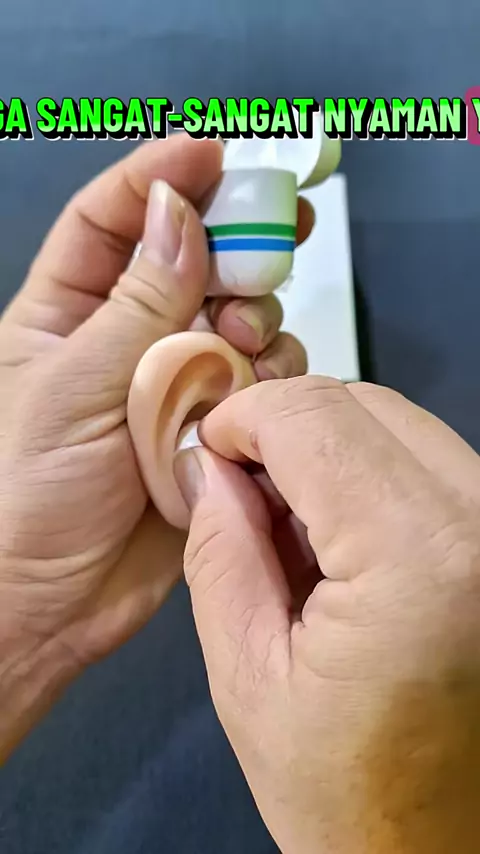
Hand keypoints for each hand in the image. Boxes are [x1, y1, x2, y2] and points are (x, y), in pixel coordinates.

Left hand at [0, 135, 310, 759]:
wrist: (49, 604)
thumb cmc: (30, 488)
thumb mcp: (75, 385)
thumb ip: (136, 302)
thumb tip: (178, 210)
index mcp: (65, 315)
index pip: (108, 223)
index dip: (155, 179)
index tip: (210, 153)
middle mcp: (124, 340)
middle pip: (187, 262)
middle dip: (230, 245)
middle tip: (278, 232)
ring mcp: (172, 384)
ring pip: (234, 318)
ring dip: (254, 314)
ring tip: (246, 339)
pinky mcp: (210, 429)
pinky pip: (256, 381)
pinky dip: (270, 373)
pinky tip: (262, 387)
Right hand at [177, 376, 479, 853]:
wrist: (450, 850)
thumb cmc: (355, 797)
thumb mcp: (250, 676)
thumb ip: (219, 549)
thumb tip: (209, 466)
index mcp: (419, 559)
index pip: (313, 417)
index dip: (244, 418)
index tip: (209, 449)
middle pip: (363, 404)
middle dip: (287, 430)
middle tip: (243, 491)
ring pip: (399, 425)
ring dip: (330, 452)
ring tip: (293, 530)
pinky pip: (431, 464)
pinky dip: (372, 475)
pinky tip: (342, 539)